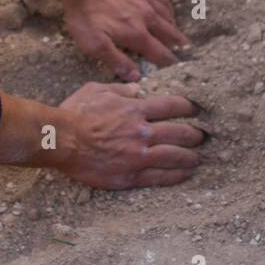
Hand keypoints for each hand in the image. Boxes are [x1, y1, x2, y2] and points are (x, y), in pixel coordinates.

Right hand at [55, 81, 203, 188]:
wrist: (60, 140)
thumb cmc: (75, 113)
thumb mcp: (97, 90)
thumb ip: (120, 88)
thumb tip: (138, 87)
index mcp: (134, 109)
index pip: (171, 106)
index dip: (188, 107)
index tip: (197, 109)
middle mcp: (141, 132)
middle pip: (179, 132)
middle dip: (195, 134)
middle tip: (203, 136)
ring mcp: (137, 156)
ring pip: (174, 156)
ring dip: (191, 157)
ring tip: (199, 157)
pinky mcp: (130, 175)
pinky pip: (160, 177)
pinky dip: (176, 175)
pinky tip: (185, 174)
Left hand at [62, 0, 188, 80]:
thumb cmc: (85, 17)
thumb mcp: (95, 45)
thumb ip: (117, 61)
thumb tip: (136, 76)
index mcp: (137, 35)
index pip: (161, 53)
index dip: (170, 63)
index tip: (178, 68)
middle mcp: (148, 18)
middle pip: (171, 35)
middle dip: (178, 46)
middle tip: (186, 53)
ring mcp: (146, 0)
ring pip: (169, 17)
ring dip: (174, 29)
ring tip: (177, 36)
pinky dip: (168, 10)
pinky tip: (167, 12)